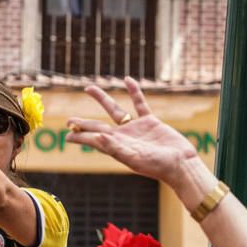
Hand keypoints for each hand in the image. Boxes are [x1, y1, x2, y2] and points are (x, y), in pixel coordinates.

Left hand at [66, 78, 198, 186]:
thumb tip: (97, 138)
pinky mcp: (150, 122)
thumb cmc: (157, 166)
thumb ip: (115, 148)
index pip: (92, 139)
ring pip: (114, 110)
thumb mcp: (134, 158)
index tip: (66, 134)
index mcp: (115, 146)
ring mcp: (135, 128)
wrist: (180, 163)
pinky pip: (139, 103)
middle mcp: (122, 137)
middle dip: (83, 123)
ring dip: (101, 99)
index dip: (79, 136)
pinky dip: (134, 92)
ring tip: (88, 88)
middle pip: (98, 126)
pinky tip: (127, 80)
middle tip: (68, 120)